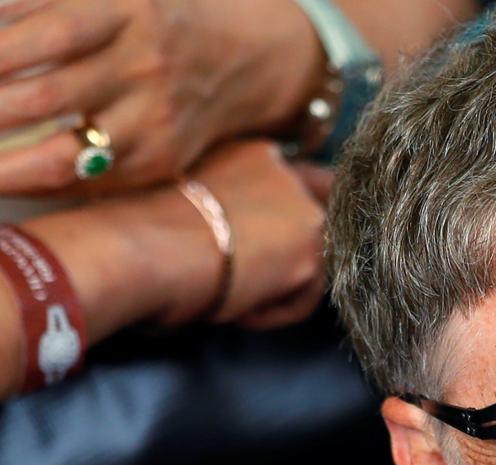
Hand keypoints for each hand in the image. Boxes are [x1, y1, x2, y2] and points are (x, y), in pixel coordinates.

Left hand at [0, 0, 321, 194]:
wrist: (239, 57)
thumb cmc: (145, 17)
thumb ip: (35, 7)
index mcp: (127, 9)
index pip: (46, 32)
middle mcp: (147, 65)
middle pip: (47, 96)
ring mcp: (157, 119)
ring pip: (66, 155)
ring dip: (1, 166)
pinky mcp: (163, 159)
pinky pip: (91, 181)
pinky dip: (38, 182)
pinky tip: (3, 178)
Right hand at [153, 140, 328, 329]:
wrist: (133, 246)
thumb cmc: (136, 233)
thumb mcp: (189, 204)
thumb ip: (226, 209)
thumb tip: (241, 241)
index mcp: (251, 153)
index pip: (294, 184)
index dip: (284, 221)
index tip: (261, 248)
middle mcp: (286, 173)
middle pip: (316, 221)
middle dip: (292, 253)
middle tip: (249, 278)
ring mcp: (303, 210)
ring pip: (312, 263)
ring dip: (275, 287)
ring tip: (228, 295)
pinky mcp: (308, 253)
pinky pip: (304, 297)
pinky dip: (272, 312)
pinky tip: (236, 308)